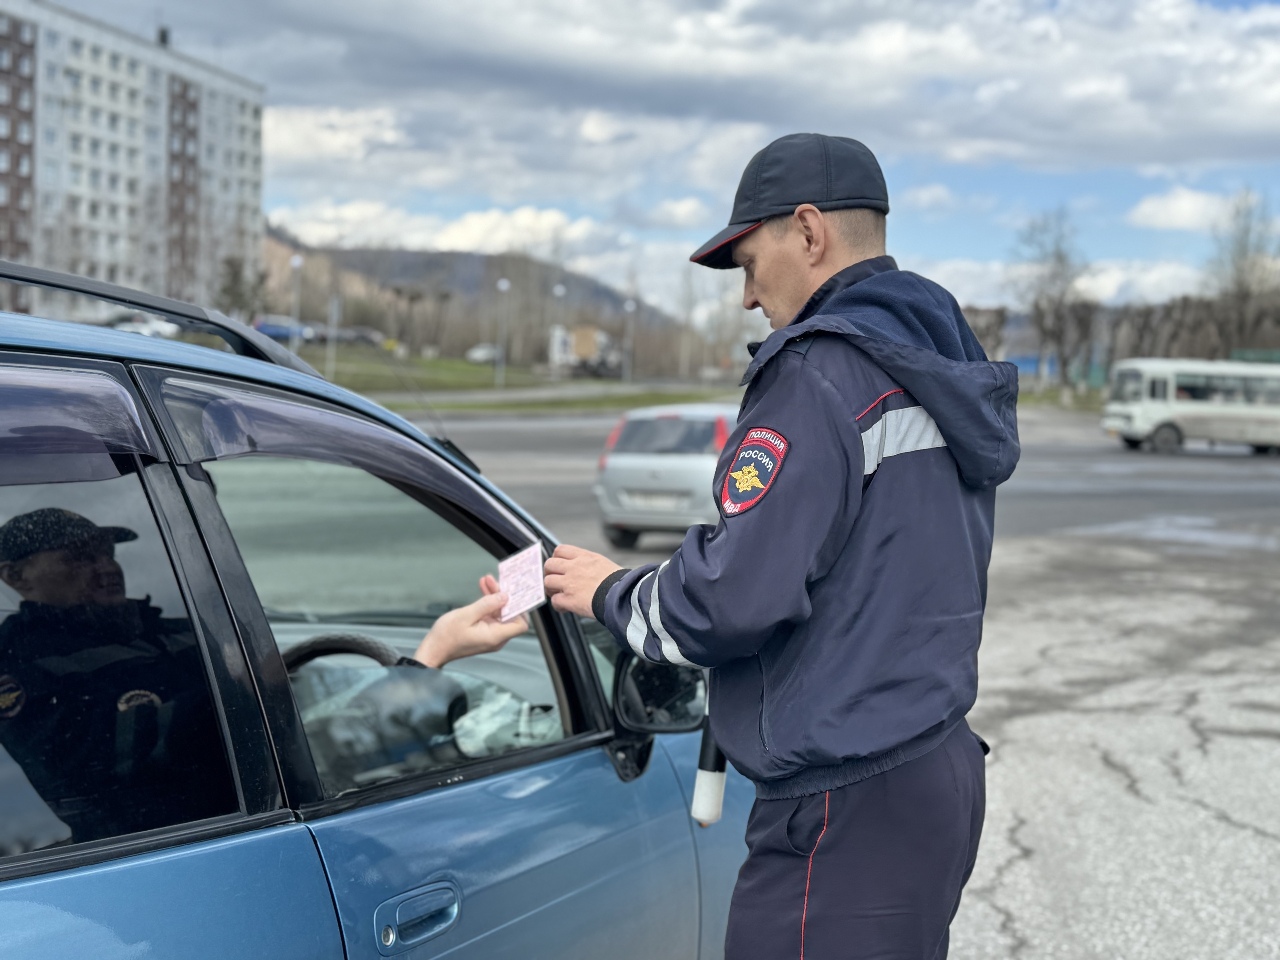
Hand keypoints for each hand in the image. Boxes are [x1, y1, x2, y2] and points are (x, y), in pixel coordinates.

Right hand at [412, 575, 528, 667]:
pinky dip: (488, 603)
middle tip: (495, 581)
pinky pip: (491, 615)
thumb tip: (504, 597)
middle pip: (510, 615)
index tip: (513, 593)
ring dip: (494, 596)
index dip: (520, 608)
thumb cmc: (446, 637)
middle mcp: (496, 637)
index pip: (520, 624)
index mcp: (495, 636)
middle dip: (504, 596)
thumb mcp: (466, 615)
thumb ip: (487, 605)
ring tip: (486, 580)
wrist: (433, 649)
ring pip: (500, 613)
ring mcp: (490, 635)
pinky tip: (483, 589)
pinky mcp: (483, 632)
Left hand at [544, 544, 621, 618]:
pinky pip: (555, 601)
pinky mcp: (569, 600)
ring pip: (548, 582)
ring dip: (551, 589)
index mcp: (584, 557)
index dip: (556, 558)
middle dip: (549, 572)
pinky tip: (565, 607)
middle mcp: (574, 568)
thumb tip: (588, 569)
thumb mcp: (605, 564)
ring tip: (557, 594)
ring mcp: (570, 584)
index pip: (560, 550)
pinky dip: (558, 605)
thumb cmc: (620, 582)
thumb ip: (590, 564)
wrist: (623, 595)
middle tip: (554, 580)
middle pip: (549, 564)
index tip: (558, 565)